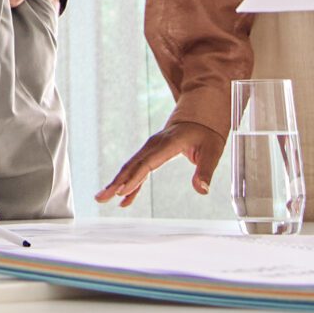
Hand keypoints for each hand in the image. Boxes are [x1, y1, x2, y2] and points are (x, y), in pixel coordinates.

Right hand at [96, 119, 226, 207]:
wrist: (201, 114)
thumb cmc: (207, 132)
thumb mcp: (212, 151)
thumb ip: (205, 171)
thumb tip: (202, 190)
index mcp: (168, 144)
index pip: (147, 164)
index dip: (134, 178)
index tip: (121, 191)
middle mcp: (155, 145)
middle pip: (132, 165)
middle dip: (116, 182)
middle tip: (101, 198)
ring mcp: (151, 148)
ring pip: (131, 167)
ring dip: (117, 182)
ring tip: (102, 198)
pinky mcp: (151, 152)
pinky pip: (138, 168)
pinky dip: (130, 182)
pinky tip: (124, 198)